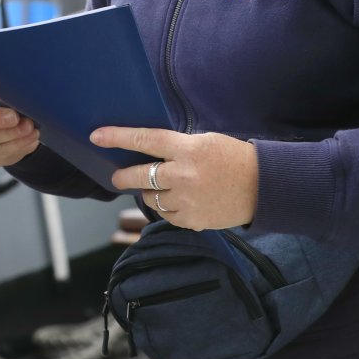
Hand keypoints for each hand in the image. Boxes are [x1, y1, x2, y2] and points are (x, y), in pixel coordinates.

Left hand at [92, 126, 258, 230]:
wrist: (262, 187)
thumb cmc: (233, 158)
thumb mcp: (204, 141)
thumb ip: (177, 147)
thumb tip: (147, 152)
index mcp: (187, 148)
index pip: (144, 140)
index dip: (117, 137)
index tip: (96, 136)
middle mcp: (182, 174)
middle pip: (139, 176)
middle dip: (122, 177)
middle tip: (116, 177)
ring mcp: (186, 200)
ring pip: (150, 198)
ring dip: (149, 193)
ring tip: (163, 188)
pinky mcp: (191, 221)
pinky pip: (165, 215)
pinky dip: (167, 208)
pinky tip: (180, 201)